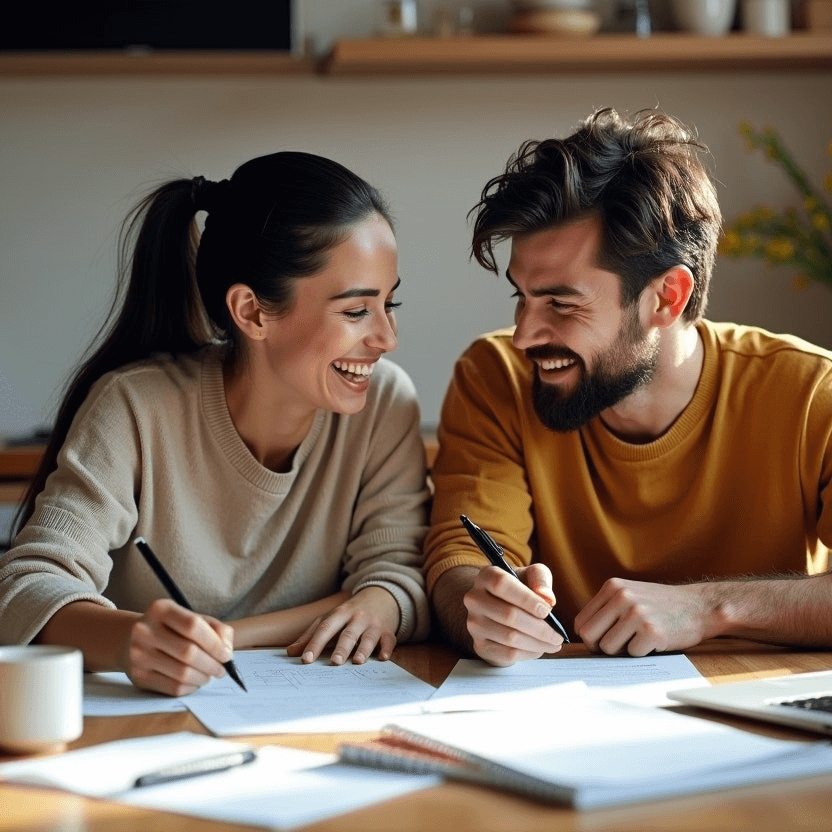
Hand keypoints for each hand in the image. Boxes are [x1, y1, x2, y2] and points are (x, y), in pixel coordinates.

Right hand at [123, 598, 233, 695]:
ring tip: (209, 675)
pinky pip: (173, 688)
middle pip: (188, 652)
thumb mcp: (192, 617)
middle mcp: (145, 631)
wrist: (132, 639)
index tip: (227, 654)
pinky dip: (191, 687)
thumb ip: (215, 628)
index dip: (214, 643)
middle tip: (222, 669)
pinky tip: (195, 681)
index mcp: (161, 609)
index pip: (193, 626)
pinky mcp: (138, 676)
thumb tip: (226, 650)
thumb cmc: (173, 629)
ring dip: (203, 677)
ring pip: (182, 674)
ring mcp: (138, 654)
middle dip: (212, 664)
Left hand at [286, 586, 399, 664]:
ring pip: (368, 637)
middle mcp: (356, 618)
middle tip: (334, 662)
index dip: (315, 643)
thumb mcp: (330, 618)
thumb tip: (290, 652)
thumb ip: (311, 635)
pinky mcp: (387, 631)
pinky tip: (384, 657)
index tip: (306, 659)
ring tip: (357, 661)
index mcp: (339, 614)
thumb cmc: (350, 613)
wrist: (381, 597)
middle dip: (341, 648)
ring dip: (363, 649)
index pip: (325, 629)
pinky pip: (389, 639)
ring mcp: (373, 624)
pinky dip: (387, 648)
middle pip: (348, 633)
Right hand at [463, 563, 563, 665]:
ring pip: (509, 637)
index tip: (547, 610)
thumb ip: (540, 579)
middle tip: (558, 635)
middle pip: (508, 615)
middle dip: (539, 628)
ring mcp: (474, 624)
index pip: (502, 584)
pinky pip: (507, 653)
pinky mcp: (480, 646)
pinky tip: (539, 648)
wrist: (498, 606)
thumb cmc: (518, 589)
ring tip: (553, 643)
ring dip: (537, 643)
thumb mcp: (531, 575)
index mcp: (485, 576)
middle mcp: (474, 599)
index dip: (526, 598)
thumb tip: (548, 599)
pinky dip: (528, 653)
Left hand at [574, 578, 713, 655]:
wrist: (698, 606)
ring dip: (622, 651)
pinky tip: (654, 641)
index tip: (602, 642)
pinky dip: (641, 653)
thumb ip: (606, 609)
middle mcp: (621, 597)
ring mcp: (636, 613)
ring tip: (638, 640)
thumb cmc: (660, 605)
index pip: (581, 622)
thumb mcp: (629, 595)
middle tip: (619, 646)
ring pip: (608, 648)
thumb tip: (582, 636)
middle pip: (589, 636)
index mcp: (612, 587)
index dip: (590, 638)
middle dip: (600, 647)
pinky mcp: (652, 631)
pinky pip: (632, 654)